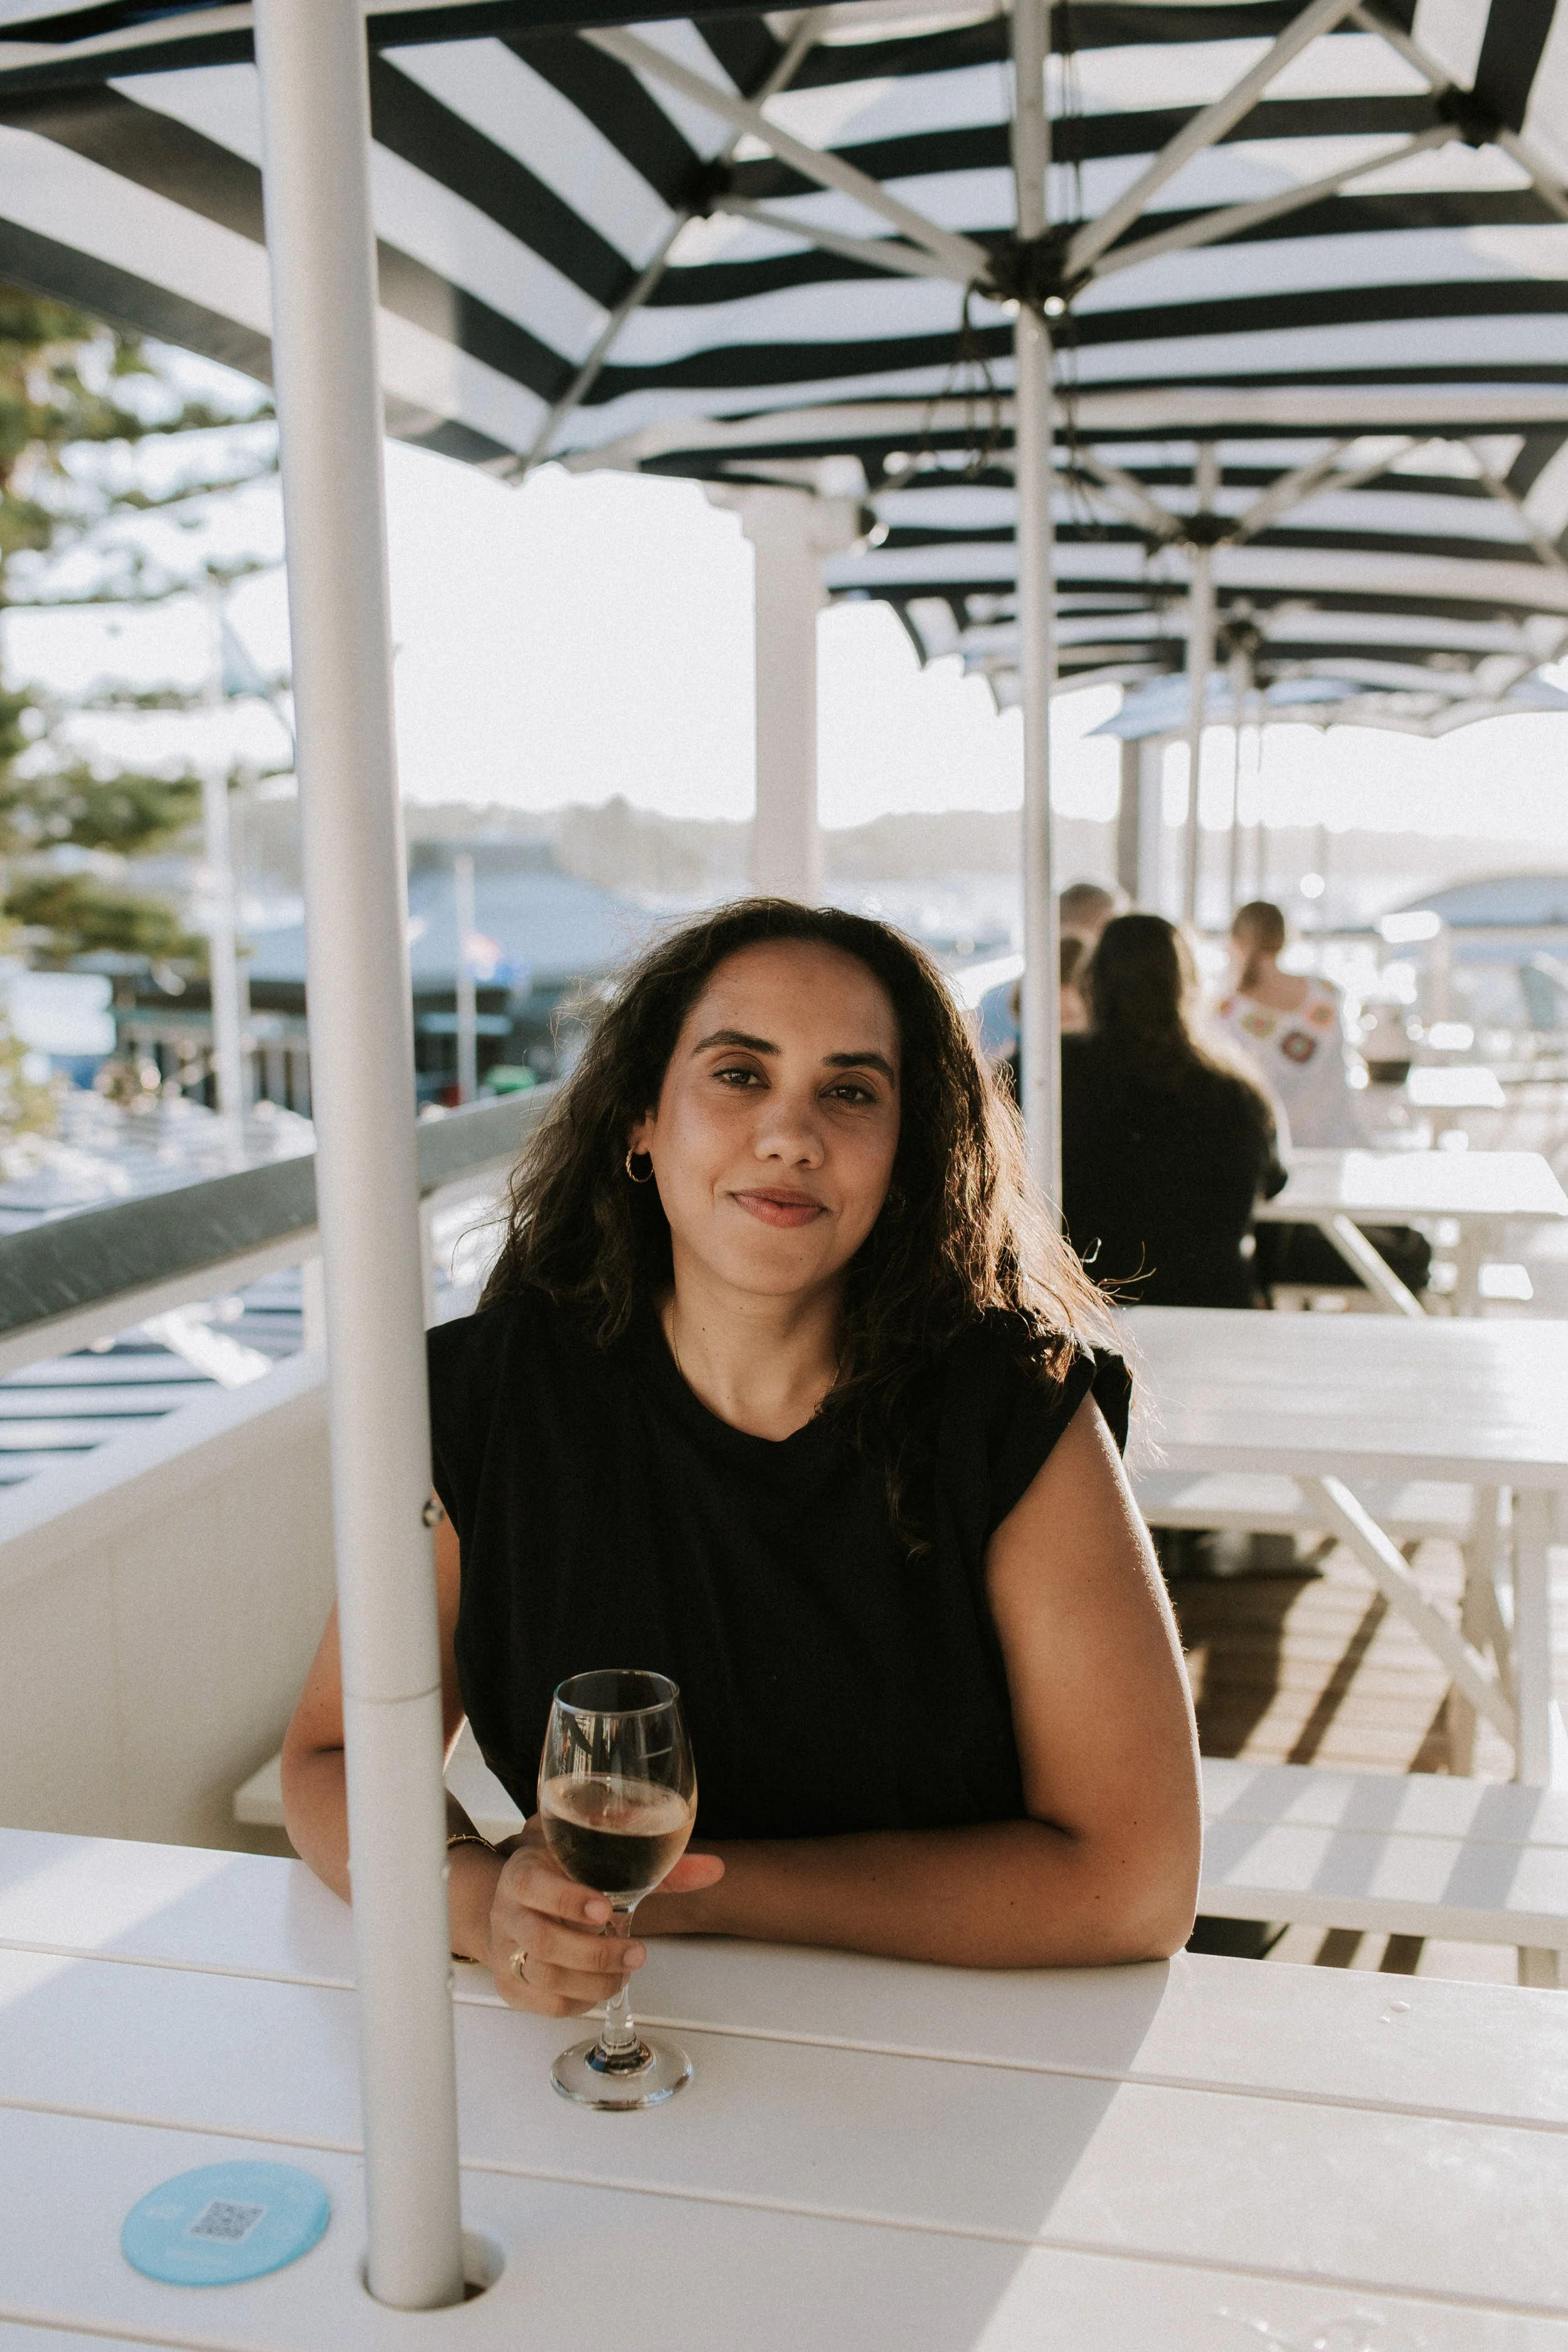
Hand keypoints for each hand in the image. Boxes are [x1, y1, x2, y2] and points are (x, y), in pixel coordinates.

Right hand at [462, 1817, 722, 2016]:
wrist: (512, 1900)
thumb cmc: (562, 1875)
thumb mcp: (597, 1857)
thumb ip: (657, 1866)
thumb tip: (715, 1869)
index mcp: (524, 1872)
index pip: (534, 1886)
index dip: (568, 1900)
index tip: (606, 1908)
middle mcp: (507, 1911)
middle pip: (543, 1942)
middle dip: (595, 1953)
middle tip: (637, 1954)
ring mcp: (504, 1951)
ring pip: (545, 1978)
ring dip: (593, 1980)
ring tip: (625, 1972)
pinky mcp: (510, 1985)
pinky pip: (545, 2004)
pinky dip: (580, 2000)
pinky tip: (601, 1985)